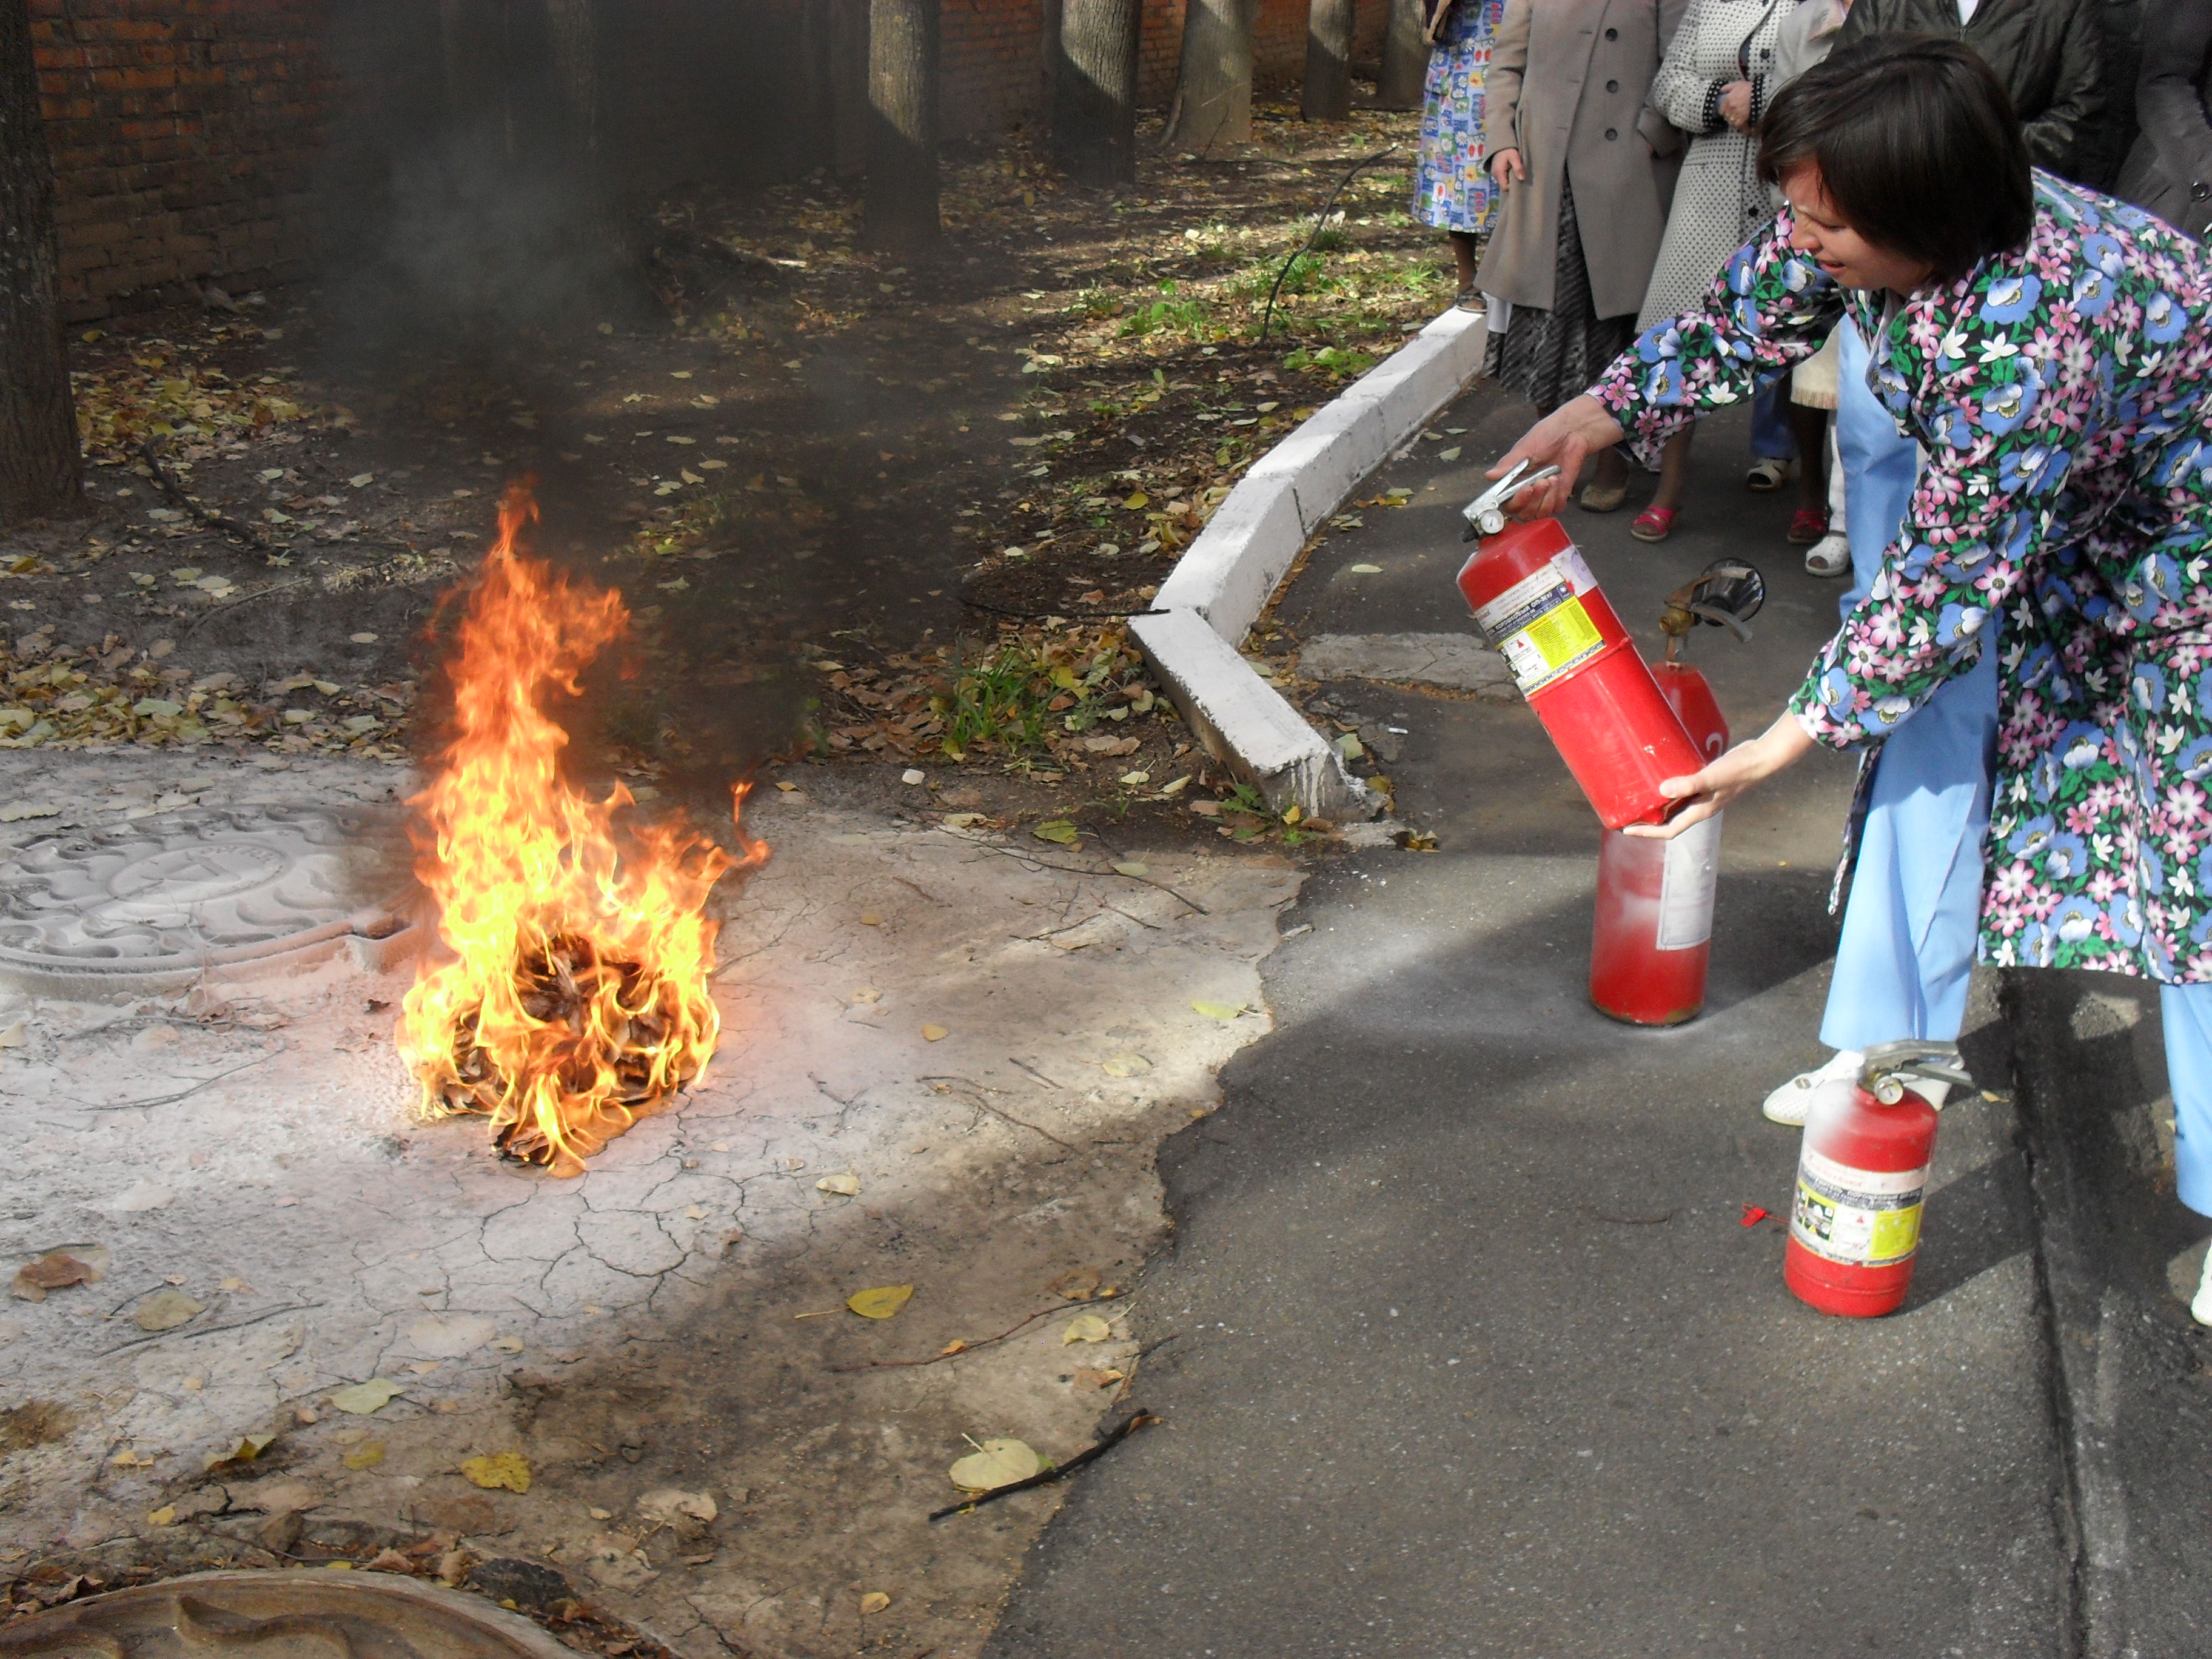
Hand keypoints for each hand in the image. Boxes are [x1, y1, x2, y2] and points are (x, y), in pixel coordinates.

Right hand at [1483, 395, 1626, 517]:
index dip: (1515, 502)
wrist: (1572, 431)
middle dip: (1532, 501)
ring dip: (1546, 498)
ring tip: (1551, 478)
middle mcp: (1526, 493)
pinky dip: (1557, 495)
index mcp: (1512, 482)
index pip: (1508, 504)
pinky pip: (1557, 508)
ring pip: (1539, 513)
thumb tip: (1489, 475)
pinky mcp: (1559, 496)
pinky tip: (1558, 479)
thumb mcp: (1526, 448)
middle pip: (1523, 514)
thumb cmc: (1546, 436)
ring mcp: (1543, 496)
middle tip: (1539, 482)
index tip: (1525, 489)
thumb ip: (1509, 465)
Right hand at [1489, 147, 1524, 187]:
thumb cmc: (1507, 150)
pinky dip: (1508, 177)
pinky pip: (1503, 179)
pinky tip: (1512, 173)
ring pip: (1503, 182)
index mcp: (1499, 172)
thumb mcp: (1514, 156)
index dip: (1512, 187)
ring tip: (1516, 175)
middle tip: (1519, 179)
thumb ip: (1518, 167)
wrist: (1499, 143)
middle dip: (1512, 184)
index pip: (1505, 187)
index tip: (1519, 183)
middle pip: (1504, 186)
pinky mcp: (1496, 173)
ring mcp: (1494, 174)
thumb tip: (1522, 178)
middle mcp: (1495, 175)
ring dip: (1510, 180)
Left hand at [1621, 714, 1816, 837]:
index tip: (1625, 829)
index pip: (1668, 830)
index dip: (1646, 832)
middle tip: (1625, 815)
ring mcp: (1704, 797)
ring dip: (1657, 807)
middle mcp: (1700, 808)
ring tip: (1637, 799)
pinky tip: (1660, 779)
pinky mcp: (1706, 784)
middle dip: (1648, 822)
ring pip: (1675, 807)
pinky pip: (1683, 792)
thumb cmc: (1737, 770)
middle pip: (1669, 822)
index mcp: (1699, 812)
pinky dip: (1670, 790)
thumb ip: (1688, 784)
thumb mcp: (1711, 778)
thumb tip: (1662, 791)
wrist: (1760, 759)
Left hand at [1718, 79, 1753, 129]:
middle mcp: (1730, 107)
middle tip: (1736, 118)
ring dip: (1736, 123)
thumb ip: (1728, 87)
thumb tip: (1721, 91)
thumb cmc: (1749, 87)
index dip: (1725, 113)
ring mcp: (1736, 113)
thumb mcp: (1737, 84)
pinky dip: (1743, 128)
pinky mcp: (1743, 118)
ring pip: (1732, 123)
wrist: (1759, 91)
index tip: (1728, 113)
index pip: (1721, 111)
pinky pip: (1740, 126)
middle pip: (1727, 117)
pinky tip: (1747, 130)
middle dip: (1730, 118)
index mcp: (1728, 100)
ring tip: (1741, 123)